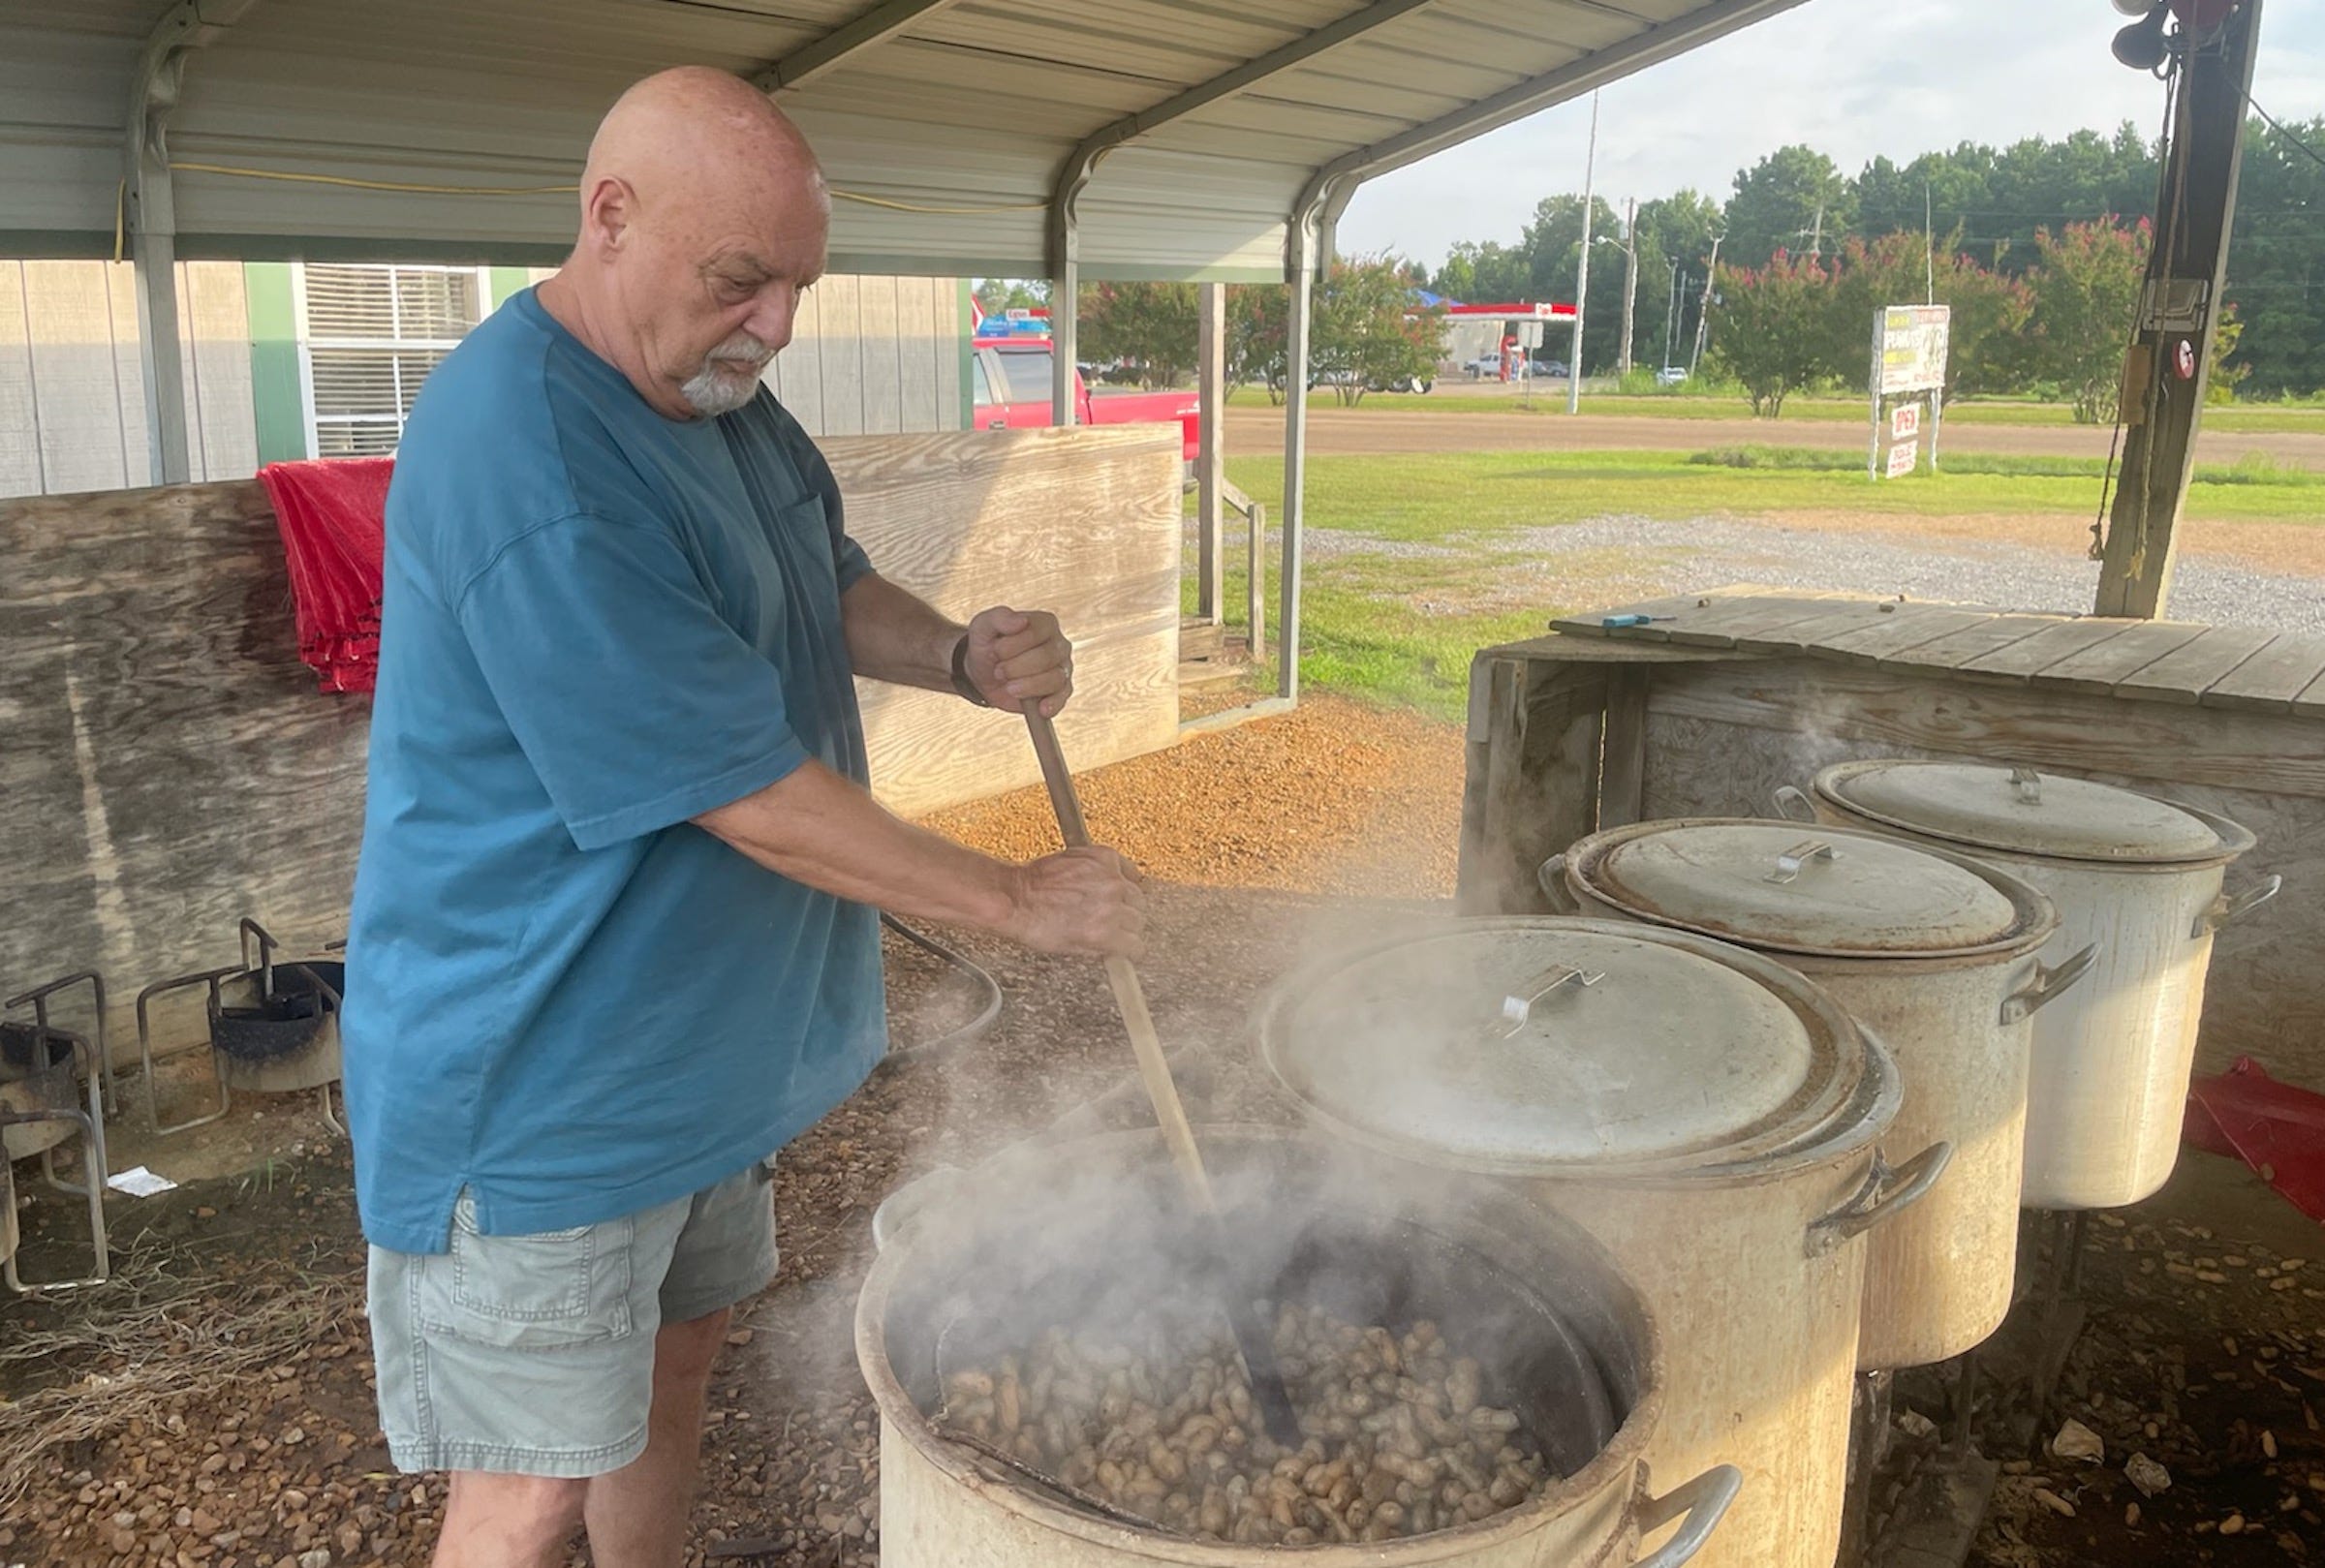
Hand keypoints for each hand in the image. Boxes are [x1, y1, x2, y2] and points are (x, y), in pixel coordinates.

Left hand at [965, 606, 1071, 716]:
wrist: (984, 673)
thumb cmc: (988, 645)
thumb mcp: (983, 626)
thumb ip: (999, 617)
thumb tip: (1020, 621)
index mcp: (1045, 624)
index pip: (1037, 632)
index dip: (1013, 645)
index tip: (996, 651)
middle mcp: (1059, 644)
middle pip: (1046, 657)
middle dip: (1016, 667)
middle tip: (999, 671)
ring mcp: (1062, 668)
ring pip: (1054, 678)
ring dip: (1027, 686)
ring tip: (1009, 687)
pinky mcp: (1060, 691)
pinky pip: (1062, 697)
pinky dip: (1052, 704)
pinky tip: (1040, 709)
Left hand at [1003, 846, 1145, 957]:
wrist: (1017, 896)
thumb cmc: (1036, 924)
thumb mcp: (1072, 949)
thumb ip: (1103, 948)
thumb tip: (1120, 949)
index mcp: (1104, 934)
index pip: (1137, 946)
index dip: (1129, 947)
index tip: (1126, 944)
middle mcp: (1111, 906)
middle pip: (1139, 919)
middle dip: (1126, 924)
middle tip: (1110, 921)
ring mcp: (1109, 879)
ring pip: (1137, 894)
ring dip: (1126, 900)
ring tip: (1107, 900)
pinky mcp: (1103, 858)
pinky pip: (1127, 868)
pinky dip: (1122, 874)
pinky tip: (1109, 880)